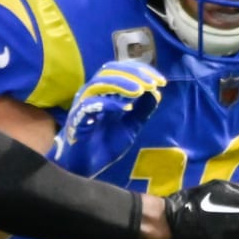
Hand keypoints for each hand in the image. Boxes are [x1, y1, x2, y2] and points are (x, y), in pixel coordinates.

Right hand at [48, 60, 165, 176]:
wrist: (86, 167)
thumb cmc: (104, 145)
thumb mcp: (131, 126)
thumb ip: (143, 110)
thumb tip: (156, 92)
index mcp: (104, 92)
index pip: (121, 70)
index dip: (141, 71)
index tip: (161, 81)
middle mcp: (92, 94)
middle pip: (110, 71)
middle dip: (133, 74)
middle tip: (152, 83)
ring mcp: (83, 104)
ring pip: (99, 83)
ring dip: (122, 83)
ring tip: (141, 90)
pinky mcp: (77, 119)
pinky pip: (91, 105)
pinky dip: (110, 103)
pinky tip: (127, 108)